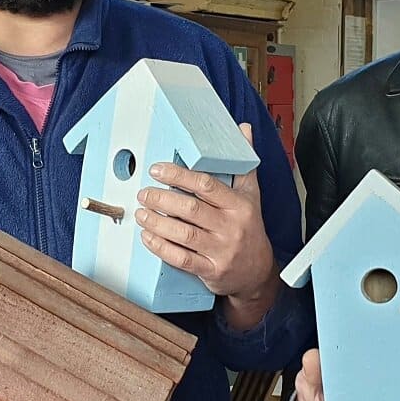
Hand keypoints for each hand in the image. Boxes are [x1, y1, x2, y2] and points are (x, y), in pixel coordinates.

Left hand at [136, 123, 275, 313]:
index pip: (206, 185)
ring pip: (183, 234)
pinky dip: (161, 247)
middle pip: (191, 209)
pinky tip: (148, 237)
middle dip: (161, 199)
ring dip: (157, 222)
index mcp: (239, 205)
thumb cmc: (250, 228)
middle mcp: (231, 227)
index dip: (179, 176)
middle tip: (144, 192)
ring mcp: (221, 250)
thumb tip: (244, 129)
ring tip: (141, 213)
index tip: (157, 170)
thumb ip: (243, 164)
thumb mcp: (252, 195)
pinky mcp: (211, 270)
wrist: (258, 271)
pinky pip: (182, 259)